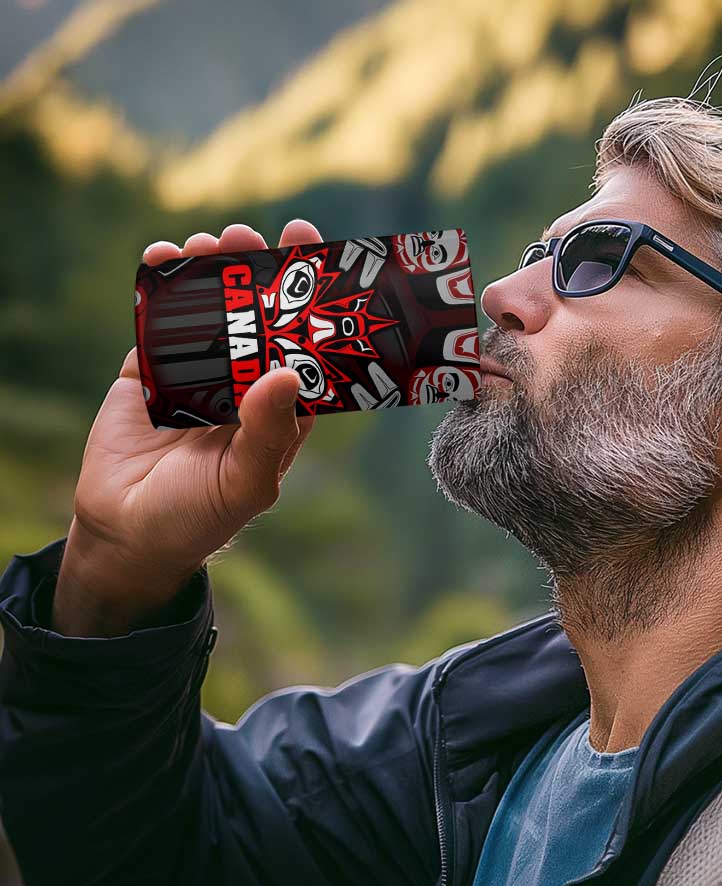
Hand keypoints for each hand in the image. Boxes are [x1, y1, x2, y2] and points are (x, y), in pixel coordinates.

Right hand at [53, 220, 322, 634]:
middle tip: (251, 236)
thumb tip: (287, 373)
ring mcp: (198, 374)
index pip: (305, 346)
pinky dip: (159, 288)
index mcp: (281, 409)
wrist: (127, 534)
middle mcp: (245, 384)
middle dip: (257, 272)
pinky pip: (159, 322)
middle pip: (258, 317)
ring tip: (209, 243)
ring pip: (210, 310)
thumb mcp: (246, 482)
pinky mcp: (151, 371)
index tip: (314, 255)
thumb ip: (268, 432)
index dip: (312, 303)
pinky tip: (163, 257)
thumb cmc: (200, 517)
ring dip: (211, 271)